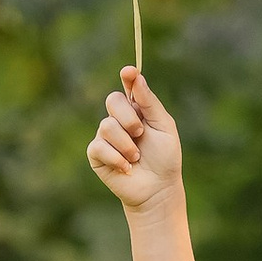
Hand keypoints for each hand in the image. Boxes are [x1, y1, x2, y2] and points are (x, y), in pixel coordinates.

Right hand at [87, 64, 183, 213]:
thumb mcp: (164, 127)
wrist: (158, 189)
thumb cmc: (165, 158)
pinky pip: (100, 146)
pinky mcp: (96, 154)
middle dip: (128, 117)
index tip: (129, 71)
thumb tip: (137, 77)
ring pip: (107, 125)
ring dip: (126, 144)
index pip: (129, 86)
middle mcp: (119, 119)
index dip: (128, 76)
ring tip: (136, 158)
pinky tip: (127, 168)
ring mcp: (106, 136)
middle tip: (140, 133)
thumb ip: (150, 103)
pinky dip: (117, 158)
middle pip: (112, 100)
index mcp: (137, 109)